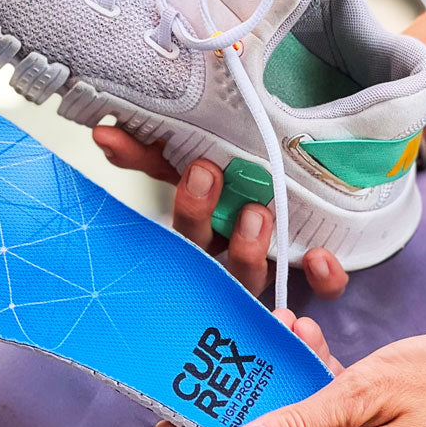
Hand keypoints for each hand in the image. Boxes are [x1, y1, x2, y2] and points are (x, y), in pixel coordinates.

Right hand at [93, 126, 348, 297]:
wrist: (316, 183)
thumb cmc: (244, 176)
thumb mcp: (199, 155)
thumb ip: (152, 150)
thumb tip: (104, 135)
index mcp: (197, 223)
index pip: (174, 218)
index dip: (172, 195)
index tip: (167, 160)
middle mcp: (225, 250)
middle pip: (202, 250)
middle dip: (198, 214)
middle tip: (206, 174)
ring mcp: (265, 268)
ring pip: (249, 277)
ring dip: (247, 249)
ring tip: (256, 213)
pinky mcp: (309, 280)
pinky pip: (316, 291)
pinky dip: (321, 279)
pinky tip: (319, 258)